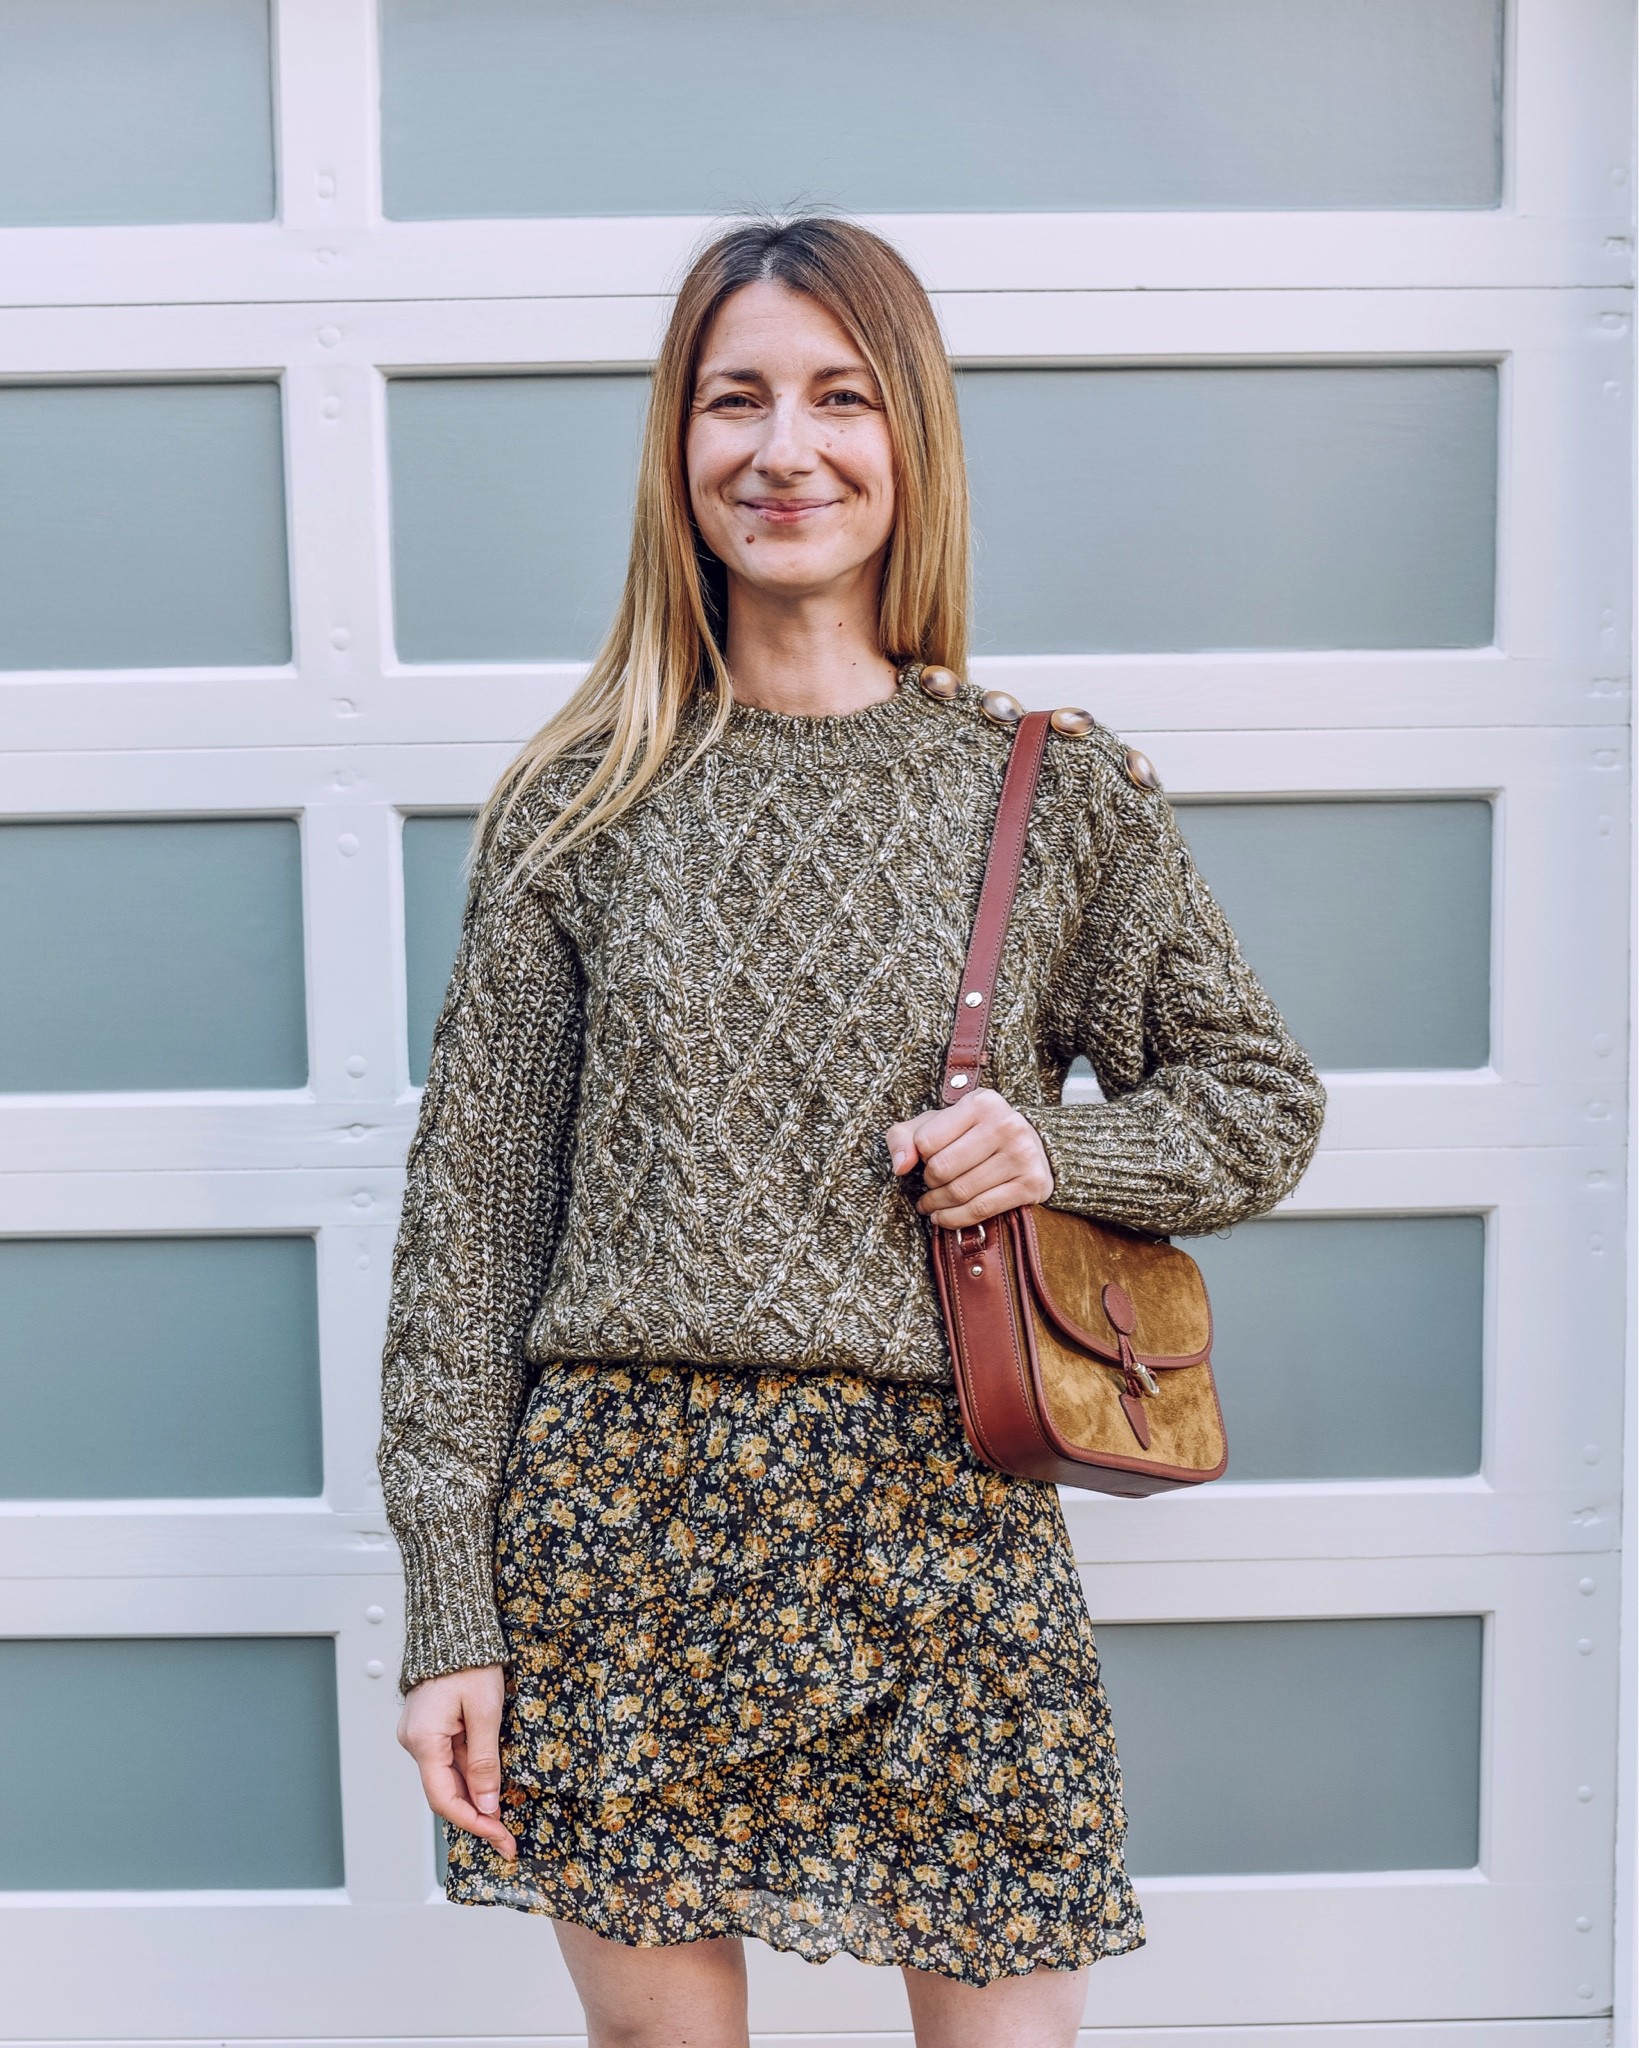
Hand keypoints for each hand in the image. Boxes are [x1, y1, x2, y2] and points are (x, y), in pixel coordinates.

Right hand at [396, 1663, 516, 1861]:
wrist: (454, 1626)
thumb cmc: (470, 1661)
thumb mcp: (486, 1711)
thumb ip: (485, 1761)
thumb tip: (487, 1805)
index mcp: (424, 1740)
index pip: (444, 1798)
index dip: (473, 1822)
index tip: (499, 1837)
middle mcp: (414, 1741)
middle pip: (444, 1792)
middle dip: (477, 1816)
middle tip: (506, 1838)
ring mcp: (419, 1734)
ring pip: (447, 1777)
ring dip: (475, 1798)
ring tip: (503, 1819)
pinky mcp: (429, 1727)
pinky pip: (448, 1759)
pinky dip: (469, 1776)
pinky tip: (490, 1786)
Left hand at [884, 1087, 1053, 1229]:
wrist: (1031, 1146)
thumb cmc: (974, 1133)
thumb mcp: (937, 1123)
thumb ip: (905, 1136)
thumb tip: (900, 1166)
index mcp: (981, 1103)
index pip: (926, 1141)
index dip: (919, 1155)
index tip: (926, 1159)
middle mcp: (1006, 1124)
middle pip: (942, 1168)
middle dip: (928, 1183)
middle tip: (928, 1187)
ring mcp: (1022, 1154)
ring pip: (960, 1192)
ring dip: (937, 1205)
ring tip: (930, 1205)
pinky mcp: (1031, 1183)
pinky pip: (981, 1209)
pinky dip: (955, 1218)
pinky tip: (943, 1217)